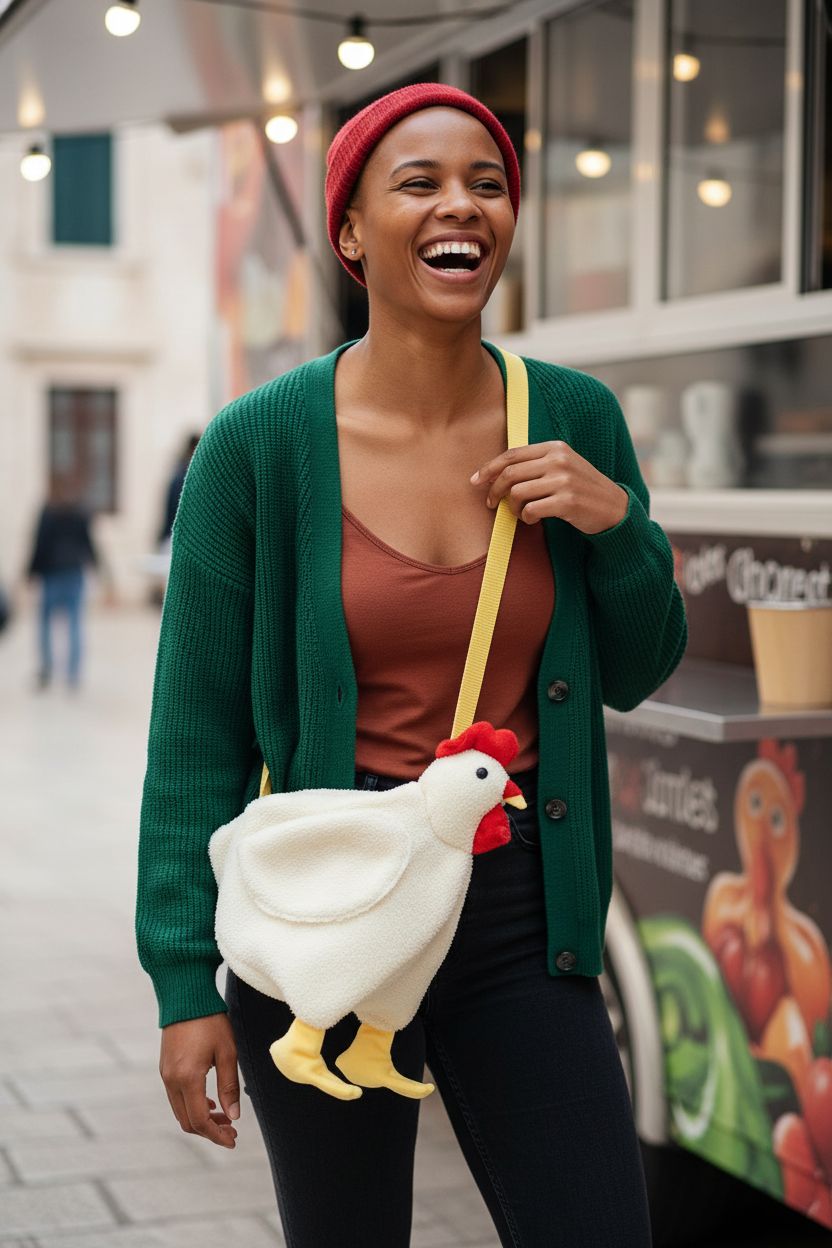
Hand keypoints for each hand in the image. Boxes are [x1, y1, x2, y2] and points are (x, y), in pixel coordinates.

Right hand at [159, 1012, 239, 1148]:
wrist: (186, 997)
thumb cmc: (210, 1021)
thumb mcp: (227, 1052)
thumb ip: (229, 1086)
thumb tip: (234, 1116)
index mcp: (187, 1078)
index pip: (200, 1120)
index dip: (217, 1135)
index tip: (233, 1140)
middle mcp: (171, 1080)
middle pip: (187, 1121)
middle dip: (210, 1131)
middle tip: (232, 1131)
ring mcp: (165, 1075)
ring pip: (181, 1111)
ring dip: (201, 1119)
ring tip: (225, 1118)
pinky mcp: (165, 1068)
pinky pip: (176, 1098)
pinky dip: (192, 1106)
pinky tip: (210, 1103)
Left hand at [470, 441, 628, 535]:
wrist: (614, 508)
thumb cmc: (582, 489)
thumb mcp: (563, 466)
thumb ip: (536, 464)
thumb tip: (496, 472)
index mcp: (555, 447)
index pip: (512, 454)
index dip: (489, 468)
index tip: (475, 481)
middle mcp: (559, 460)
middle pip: (510, 474)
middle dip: (494, 491)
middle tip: (491, 504)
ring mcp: (564, 480)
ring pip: (517, 493)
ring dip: (511, 508)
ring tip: (519, 513)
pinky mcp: (567, 501)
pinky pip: (531, 510)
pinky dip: (526, 518)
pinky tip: (533, 519)